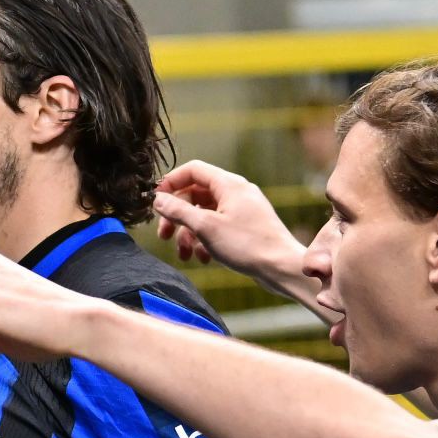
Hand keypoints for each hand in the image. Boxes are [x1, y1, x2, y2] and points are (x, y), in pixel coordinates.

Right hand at [154, 160, 303, 280]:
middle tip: (164, 235)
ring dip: (190, 234)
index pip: (193, 170)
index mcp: (229, 184)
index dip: (171, 183)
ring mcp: (242, 209)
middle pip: (195, 194)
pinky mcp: (246, 226)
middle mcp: (236, 192)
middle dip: (177, 216)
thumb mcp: (205, 227)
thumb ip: (179, 210)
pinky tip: (203, 258)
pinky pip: (218, 226)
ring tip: (185, 255)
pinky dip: (206, 240)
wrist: (281, 267)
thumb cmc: (247, 245)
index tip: (156, 202)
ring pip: (205, 214)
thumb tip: (158, 200)